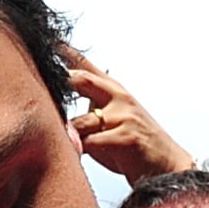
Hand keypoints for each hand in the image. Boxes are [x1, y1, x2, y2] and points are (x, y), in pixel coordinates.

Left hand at [61, 46, 196, 181]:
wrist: (168, 167)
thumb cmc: (134, 148)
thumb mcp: (114, 120)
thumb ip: (91, 109)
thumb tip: (55, 107)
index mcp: (115, 91)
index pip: (87, 66)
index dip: (67, 53)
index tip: (49, 40)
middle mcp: (120, 97)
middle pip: (82, 80)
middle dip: (61, 82)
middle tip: (39, 83)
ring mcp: (124, 116)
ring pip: (79, 122)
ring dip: (69, 136)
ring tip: (68, 145)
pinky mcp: (126, 137)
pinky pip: (89, 143)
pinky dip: (79, 151)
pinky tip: (79, 157)